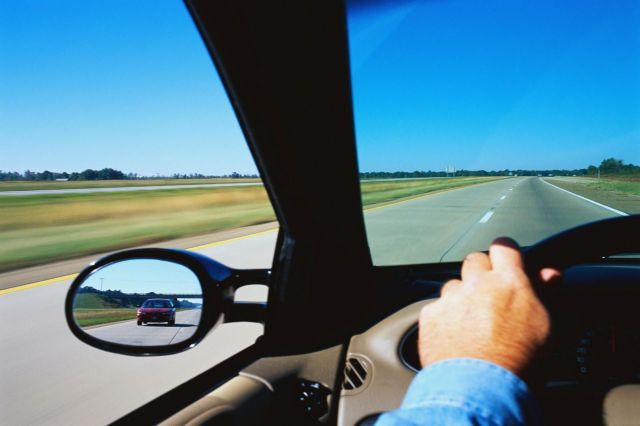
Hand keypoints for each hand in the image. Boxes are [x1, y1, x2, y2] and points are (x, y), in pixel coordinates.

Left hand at [418, 238, 559, 375]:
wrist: (480, 388)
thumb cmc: (520, 363)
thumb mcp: (544, 326)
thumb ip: (543, 293)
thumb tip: (550, 274)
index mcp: (509, 283)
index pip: (504, 246)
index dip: (505, 253)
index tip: (506, 261)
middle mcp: (477, 284)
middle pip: (474, 260)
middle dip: (480, 273)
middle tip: (489, 296)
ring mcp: (451, 298)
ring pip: (453, 285)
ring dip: (461, 297)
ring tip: (472, 325)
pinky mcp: (431, 315)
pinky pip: (436, 307)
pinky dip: (444, 318)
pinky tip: (455, 338)